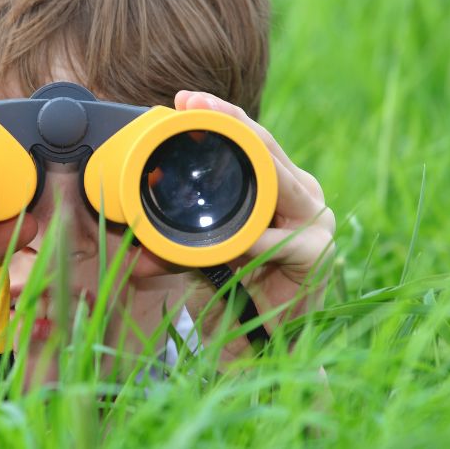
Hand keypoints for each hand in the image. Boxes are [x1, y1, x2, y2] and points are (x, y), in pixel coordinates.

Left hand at [136, 91, 336, 361]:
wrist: (259, 350)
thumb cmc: (230, 295)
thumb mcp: (193, 259)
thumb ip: (167, 246)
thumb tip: (132, 248)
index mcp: (277, 186)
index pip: (249, 140)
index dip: (219, 114)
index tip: (184, 98)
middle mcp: (301, 196)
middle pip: (266, 148)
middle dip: (229, 121)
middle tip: (193, 104)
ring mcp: (314, 223)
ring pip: (280, 182)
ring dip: (246, 160)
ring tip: (216, 128)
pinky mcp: (318, 256)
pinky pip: (285, 241)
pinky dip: (260, 238)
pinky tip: (241, 232)